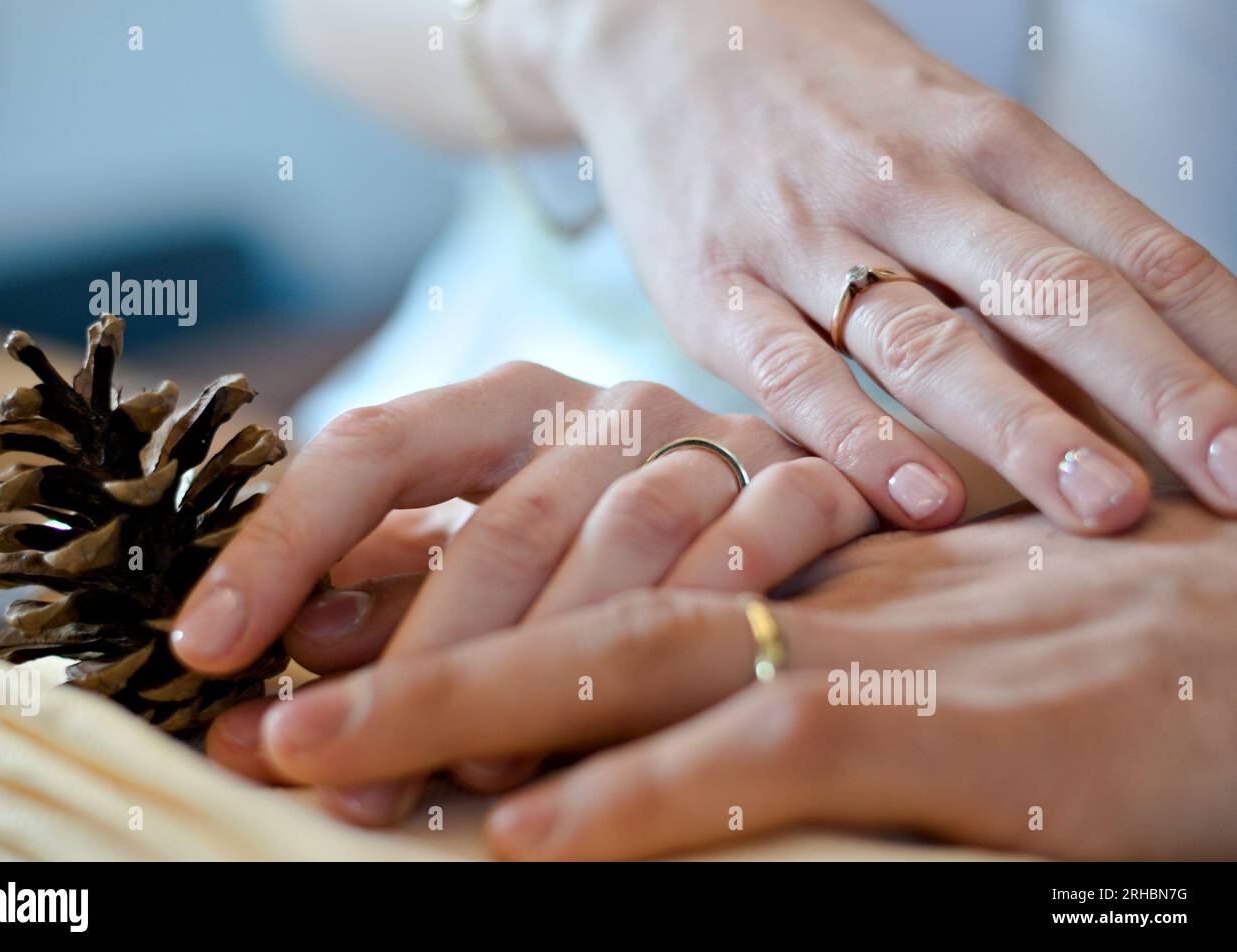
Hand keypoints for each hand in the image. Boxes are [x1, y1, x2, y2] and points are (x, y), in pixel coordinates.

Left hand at [172, 362, 875, 798]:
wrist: (833, 504)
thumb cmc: (649, 535)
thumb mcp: (524, 543)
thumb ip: (418, 587)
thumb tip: (292, 653)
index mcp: (517, 408)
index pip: (377, 449)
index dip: (283, 542)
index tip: (204, 647)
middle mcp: (611, 409)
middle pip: (497, 527)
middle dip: (416, 661)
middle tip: (339, 774)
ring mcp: (718, 440)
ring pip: (621, 552)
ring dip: (546, 668)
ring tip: (482, 784)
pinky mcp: (818, 482)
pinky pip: (760, 545)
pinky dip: (706, 615)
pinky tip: (665, 698)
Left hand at [213, 494, 1236, 859]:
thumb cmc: (1085, 660)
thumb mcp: (903, 653)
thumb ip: (763, 681)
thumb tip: (612, 742)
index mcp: (779, 564)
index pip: (578, 565)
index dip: (438, 601)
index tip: (315, 651)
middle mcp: (798, 580)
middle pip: (567, 600)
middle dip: (401, 656)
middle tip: (259, 712)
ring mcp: (866, 640)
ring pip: (631, 656)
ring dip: (466, 710)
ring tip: (320, 754)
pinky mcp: (948, 722)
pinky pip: (763, 747)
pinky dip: (640, 793)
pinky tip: (526, 834)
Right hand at [483, 0, 1236, 532]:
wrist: (672, 31)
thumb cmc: (833, 105)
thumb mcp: (948, 138)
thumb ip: (1024, 254)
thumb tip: (1130, 378)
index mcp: (994, 145)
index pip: (1136, 250)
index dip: (1220, 343)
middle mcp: (914, 185)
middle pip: (1057, 295)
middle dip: (1159, 394)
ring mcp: (810, 236)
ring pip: (932, 339)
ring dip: (1026, 427)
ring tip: (1105, 506)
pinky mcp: (714, 287)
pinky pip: (795, 371)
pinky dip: (861, 434)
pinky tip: (921, 498)